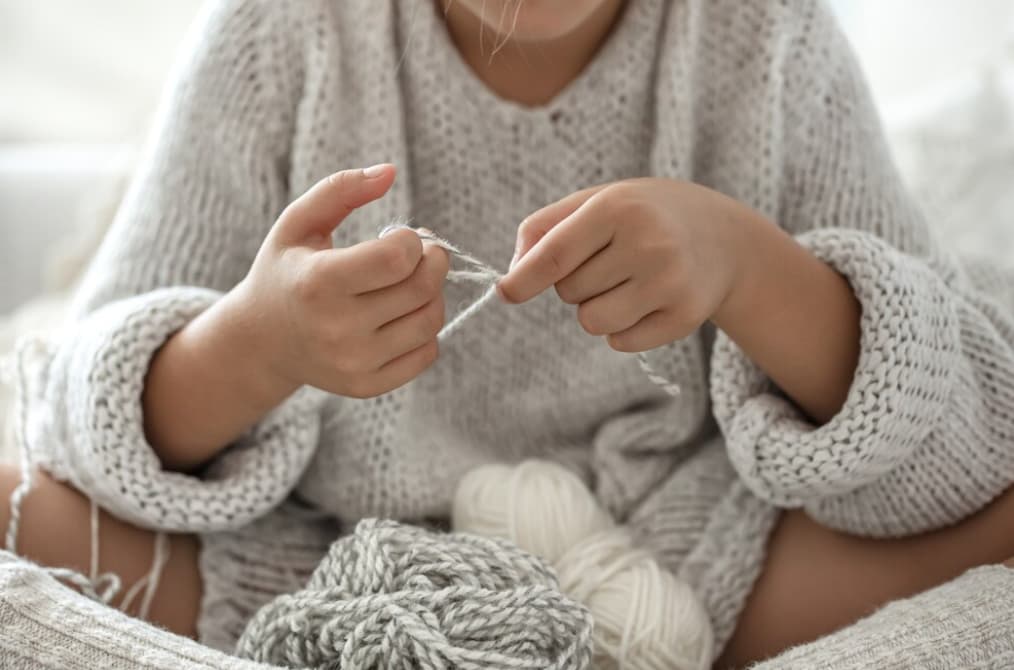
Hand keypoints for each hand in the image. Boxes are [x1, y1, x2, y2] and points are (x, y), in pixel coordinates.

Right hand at [233, 165, 448, 398]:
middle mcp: (336, 329)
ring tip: (410, 283)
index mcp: (318, 283)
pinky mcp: (367, 386)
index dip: (412, 240)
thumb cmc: (287, 271)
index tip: (401, 237)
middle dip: (434, 261)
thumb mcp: (299, 222)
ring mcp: (353, 363)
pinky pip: (426, 354)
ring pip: (431, 321)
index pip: (397, 258)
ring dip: (433, 294)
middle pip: (422, 288)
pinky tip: (402, 316)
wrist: (262, 340)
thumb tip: (390, 171)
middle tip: (423, 253)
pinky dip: (425, 330)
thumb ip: (341, 189)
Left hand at [497, 178, 758, 351]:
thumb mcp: (597, 201)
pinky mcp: (684, 317)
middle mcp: (648, 244)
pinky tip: (647, 301)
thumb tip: (513, 275)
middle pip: (568, 292)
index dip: (523, 279)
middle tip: (612, 259)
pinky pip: (620, 342)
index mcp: (618, 208)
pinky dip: (622, 329)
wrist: (723, 237)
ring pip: (592, 322)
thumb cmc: (643, 216)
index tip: (504, 292)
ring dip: (595, 309)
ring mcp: (670, 283)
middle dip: (576, 282)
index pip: (555, 254)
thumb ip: (545, 228)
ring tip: (626, 282)